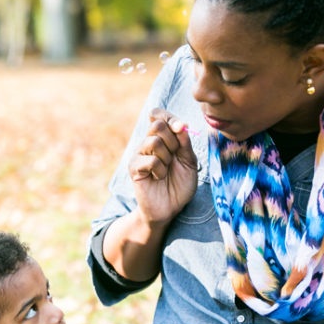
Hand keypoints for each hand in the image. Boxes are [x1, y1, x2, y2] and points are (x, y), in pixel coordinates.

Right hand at [128, 108, 198, 224]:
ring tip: (166, 170)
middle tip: (174, 156)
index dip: (170, 117)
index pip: (159, 115)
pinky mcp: (134, 167)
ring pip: (154, 141)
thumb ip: (185, 143)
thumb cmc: (180, 185)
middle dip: (173, 140)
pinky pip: (150, 160)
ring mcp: (139, 153)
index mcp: (162, 138)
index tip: (181, 128)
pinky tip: (158, 178)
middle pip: (157, 124)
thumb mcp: (190, 162)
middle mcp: (148, 142)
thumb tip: (181, 125)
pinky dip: (160, 170)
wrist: (170, 208)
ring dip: (167, 157)